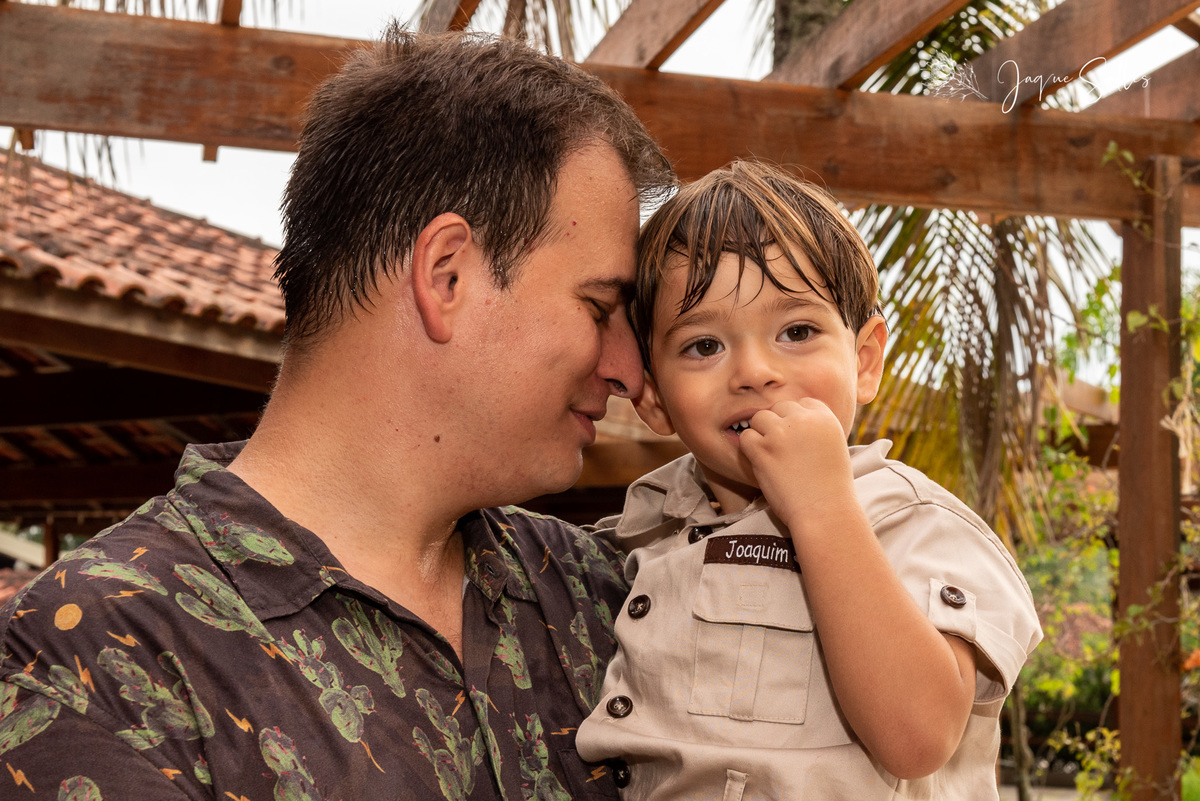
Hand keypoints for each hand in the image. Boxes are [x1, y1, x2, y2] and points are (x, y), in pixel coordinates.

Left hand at [737, 399, 857, 538]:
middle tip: (782, 451)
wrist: (825, 511)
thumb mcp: (833, 446)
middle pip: (779, 407)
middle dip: (777, 425)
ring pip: (760, 419)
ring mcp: (781, 432)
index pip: (803, 403)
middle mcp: (803, 419)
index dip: (796, 420)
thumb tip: (790, 419)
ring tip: (773, 458)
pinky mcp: (763, 448)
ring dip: (762, 435)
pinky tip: (764, 464)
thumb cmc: (830, 486)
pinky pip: (746, 438)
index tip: (797, 440)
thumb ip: (814, 429)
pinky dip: (751, 450)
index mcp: (825, 417)